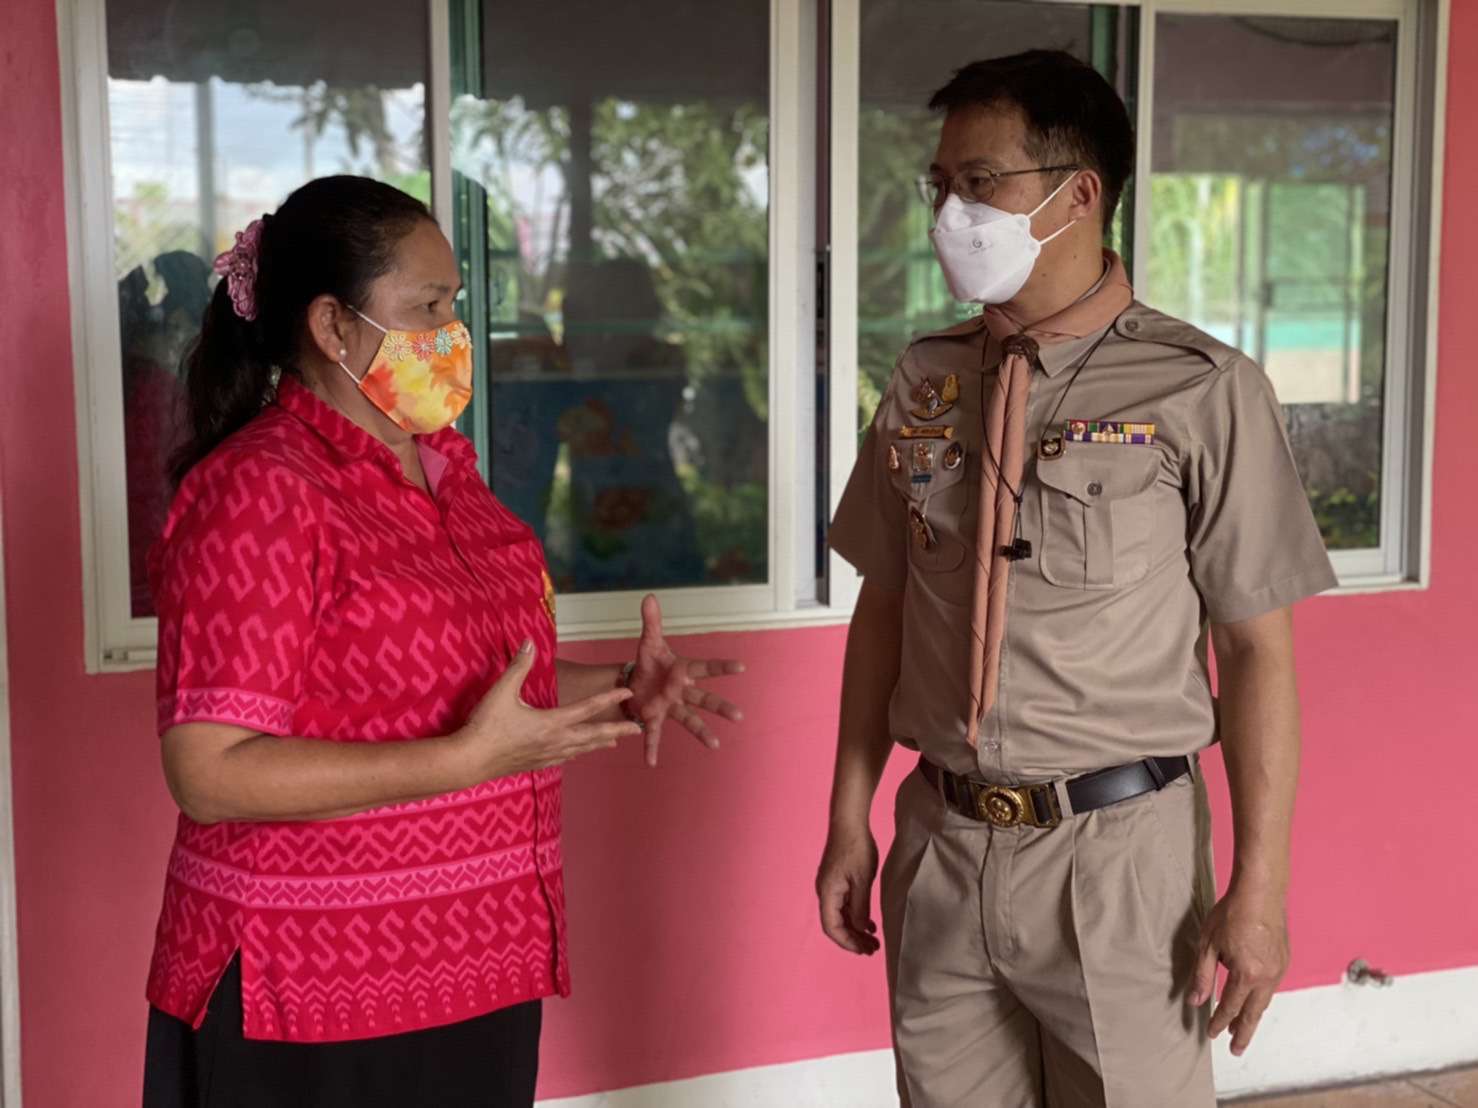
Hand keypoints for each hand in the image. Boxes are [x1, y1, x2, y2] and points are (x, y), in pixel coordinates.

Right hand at [455, 640, 642, 780]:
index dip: (609, 698)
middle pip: (593, 734)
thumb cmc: (485, 726)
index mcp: (551, 722)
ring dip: (600, 743)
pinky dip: (578, 752)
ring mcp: (546, 755)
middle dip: (617, 729)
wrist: (469, 761)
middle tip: (639, 728)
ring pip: (581, 749)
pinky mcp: (536, 763)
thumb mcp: (501, 691)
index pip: (588, 708)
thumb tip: (530, 642)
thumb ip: (519, 666)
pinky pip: (565, 758)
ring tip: (615, 742)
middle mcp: (555, 741)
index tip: (628, 692)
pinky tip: (579, 753)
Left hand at [627, 594, 745, 766]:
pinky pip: (653, 734)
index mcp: (682, 670)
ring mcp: (670, 706)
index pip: (705, 667)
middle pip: (704, 699)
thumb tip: (649, 596)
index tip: (740, 667)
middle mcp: (681, 691)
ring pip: (689, 719)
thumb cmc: (649, 662)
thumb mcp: (648, 641)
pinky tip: (651, 763)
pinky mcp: (654, 717)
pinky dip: (651, 748)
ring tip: (715, 745)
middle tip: (739, 716)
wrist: (634, 680)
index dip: (722, 667)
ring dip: (701, 732)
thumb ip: (652, 621)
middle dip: (720, 707)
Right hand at [816, 824, 880, 955]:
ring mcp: (831, 886)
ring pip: (841, 916)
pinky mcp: (837, 880)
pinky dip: (856, 916)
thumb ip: (860, 907)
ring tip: (874, 940)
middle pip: (836, 924)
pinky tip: (870, 923)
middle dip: (853, 939)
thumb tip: (859, 928)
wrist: (849, 822)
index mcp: (827, 893)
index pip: (832, 927)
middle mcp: (825, 892)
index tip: (864, 950)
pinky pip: (844, 905)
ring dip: (856, 929)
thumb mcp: (862, 880)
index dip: (847, 942)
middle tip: (873, 949)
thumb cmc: (856, 847)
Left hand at [1190, 884, 1289, 1055]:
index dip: (1220, 1022)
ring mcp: (1279, 969)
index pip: (1230, 1006)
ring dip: (1253, 1016)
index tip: (1212, 1034)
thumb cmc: (1232, 913)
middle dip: (1243, 1032)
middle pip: (1253, 1013)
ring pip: (1265, 1001)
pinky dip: (1261, 998)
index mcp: (1247, 974)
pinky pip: (1272, 987)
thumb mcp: (1209, 944)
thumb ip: (1203, 975)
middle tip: (1236, 1049)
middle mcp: (1267, 976)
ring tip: (1242, 1029)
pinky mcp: (1284, 960)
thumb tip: (1196, 1001)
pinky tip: (1253, 1000)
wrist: (1261, 892)